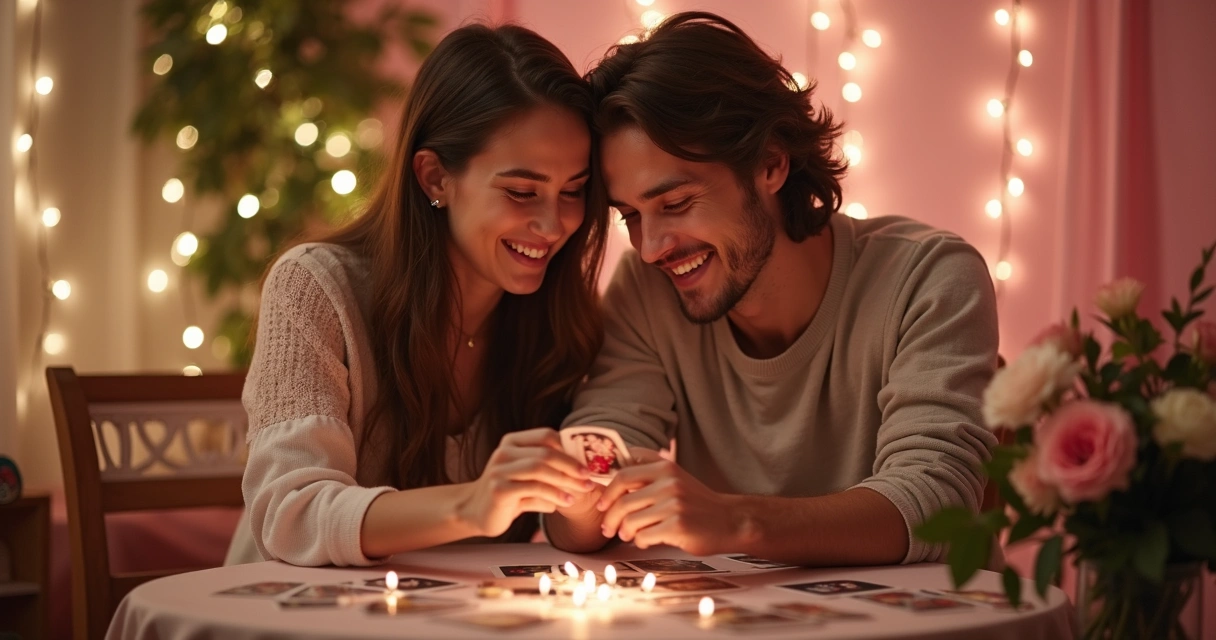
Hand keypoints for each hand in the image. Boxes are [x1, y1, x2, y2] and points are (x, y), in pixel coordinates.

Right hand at [458, 428, 594, 536]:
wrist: (475, 511)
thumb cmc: (509, 492)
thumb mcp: (528, 475)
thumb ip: (549, 468)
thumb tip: (585, 470)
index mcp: (512, 442)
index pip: (546, 436)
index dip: (569, 447)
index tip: (588, 462)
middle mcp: (504, 452)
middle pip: (545, 453)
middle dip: (572, 466)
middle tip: (589, 478)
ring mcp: (499, 470)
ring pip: (540, 469)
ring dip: (566, 480)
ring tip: (583, 490)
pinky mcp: (499, 490)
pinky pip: (533, 489)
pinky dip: (553, 495)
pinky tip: (566, 501)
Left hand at [597, 459, 739, 555]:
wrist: (730, 521)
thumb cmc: (697, 501)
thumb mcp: (676, 475)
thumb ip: (649, 466)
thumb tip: (619, 461)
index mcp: (665, 467)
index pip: (623, 476)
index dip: (607, 493)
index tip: (601, 506)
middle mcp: (669, 483)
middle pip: (623, 502)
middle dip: (609, 519)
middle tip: (608, 530)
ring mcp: (674, 505)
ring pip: (631, 522)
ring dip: (625, 532)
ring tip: (629, 536)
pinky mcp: (678, 526)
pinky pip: (645, 536)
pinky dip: (641, 541)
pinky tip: (646, 541)